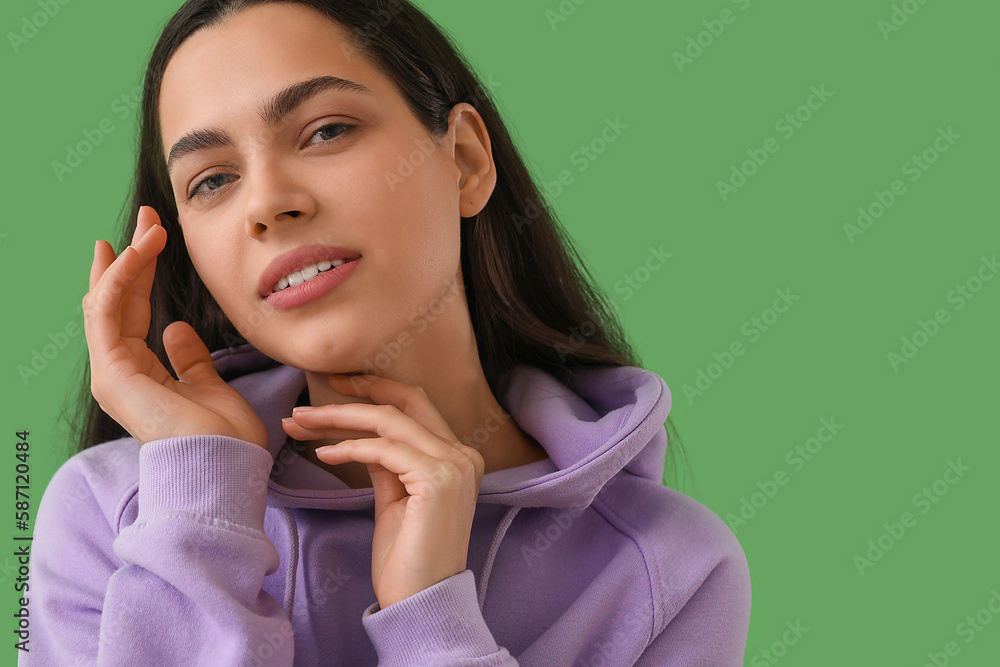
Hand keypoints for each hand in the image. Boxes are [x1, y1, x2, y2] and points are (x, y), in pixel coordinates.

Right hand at [83, 205, 269, 448]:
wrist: (225, 464)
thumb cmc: (224, 436)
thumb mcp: (210, 386)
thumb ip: (190, 359)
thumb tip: (178, 329)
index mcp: (141, 374)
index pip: (133, 314)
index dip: (140, 275)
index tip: (150, 241)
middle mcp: (120, 372)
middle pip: (116, 302)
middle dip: (130, 258)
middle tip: (146, 220)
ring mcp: (112, 373)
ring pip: (107, 302)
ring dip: (128, 260)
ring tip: (148, 227)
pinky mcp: (113, 372)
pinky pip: (108, 314)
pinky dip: (121, 280)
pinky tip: (136, 253)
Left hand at [280, 374, 485, 608]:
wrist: (421, 602)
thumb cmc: (407, 559)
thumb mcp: (394, 499)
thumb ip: (386, 463)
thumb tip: (360, 436)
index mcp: (458, 457)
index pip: (414, 407)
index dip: (374, 390)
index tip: (335, 387)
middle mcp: (463, 455)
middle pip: (403, 403)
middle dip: (352, 396)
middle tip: (306, 403)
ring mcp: (455, 466)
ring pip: (389, 420)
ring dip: (338, 418)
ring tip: (300, 424)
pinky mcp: (438, 480)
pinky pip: (383, 450)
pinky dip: (348, 447)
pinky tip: (322, 454)